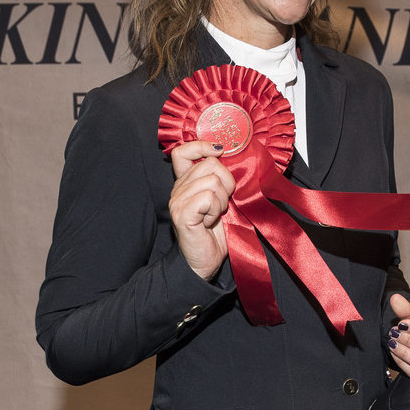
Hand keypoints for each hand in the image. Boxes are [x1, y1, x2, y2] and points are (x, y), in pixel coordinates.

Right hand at [168, 140, 235, 281]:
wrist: (204, 263)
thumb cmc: (216, 235)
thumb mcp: (222, 201)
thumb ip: (221, 180)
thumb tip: (232, 158)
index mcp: (186, 183)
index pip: (183, 151)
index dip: (202, 146)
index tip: (219, 152)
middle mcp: (177, 189)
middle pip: (210, 164)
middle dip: (226, 183)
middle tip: (223, 204)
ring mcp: (177, 201)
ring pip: (212, 180)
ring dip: (222, 200)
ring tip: (216, 215)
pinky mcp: (182, 213)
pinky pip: (208, 197)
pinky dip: (215, 210)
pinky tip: (210, 222)